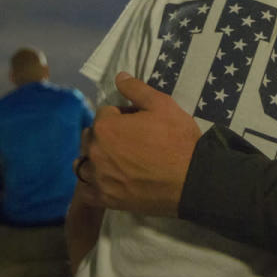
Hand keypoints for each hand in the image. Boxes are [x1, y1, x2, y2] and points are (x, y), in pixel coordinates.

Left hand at [74, 72, 200, 216]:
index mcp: (106, 127)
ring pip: (84, 163)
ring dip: (95, 159)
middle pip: (91, 137)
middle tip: (130, 141)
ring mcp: (99, 178)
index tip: (138, 123)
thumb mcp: (162, 105)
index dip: (121, 115)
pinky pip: (87, 191)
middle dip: (106, 135)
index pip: (104, 113)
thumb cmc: (177, 140)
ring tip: (116, 161)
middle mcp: (96, 153)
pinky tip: (107, 181)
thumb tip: (119, 76)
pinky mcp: (106, 199)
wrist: (192, 179)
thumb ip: (136, 89)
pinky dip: (93, 185)